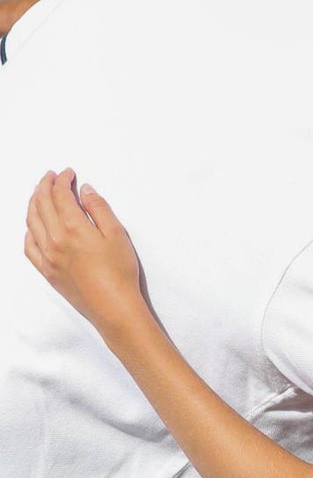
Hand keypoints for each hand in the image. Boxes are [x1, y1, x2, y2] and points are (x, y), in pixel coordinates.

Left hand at [24, 169, 148, 338]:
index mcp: (72, 227)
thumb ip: (99, 208)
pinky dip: (28, 231)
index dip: (62, 180)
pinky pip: (29, 246)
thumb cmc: (120, 271)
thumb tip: (85, 190)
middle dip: (44, 186)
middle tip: (50, 176)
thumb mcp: (117, 234)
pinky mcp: (46, 271)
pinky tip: (33, 227)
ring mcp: (47, 256)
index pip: (60, 196)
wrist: (112, 306)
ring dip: (33, 204)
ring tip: (39, 194)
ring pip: (31, 223)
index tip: (68, 172)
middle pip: (41, 205)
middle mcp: (54, 239)